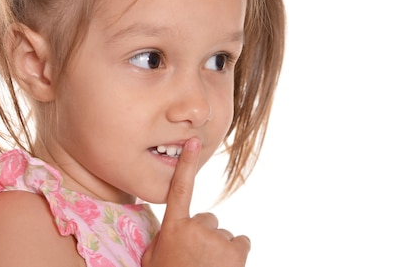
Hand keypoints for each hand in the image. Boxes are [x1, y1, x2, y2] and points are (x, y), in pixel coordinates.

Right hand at [142, 138, 250, 266]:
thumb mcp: (155, 259)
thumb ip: (164, 239)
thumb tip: (173, 231)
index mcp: (173, 228)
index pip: (180, 188)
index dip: (187, 164)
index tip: (193, 141)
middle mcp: (195, 228)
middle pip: (208, 219)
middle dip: (205, 235)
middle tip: (197, 259)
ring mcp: (217, 238)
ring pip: (223, 234)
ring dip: (219, 249)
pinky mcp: (236, 250)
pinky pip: (240, 242)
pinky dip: (235, 254)